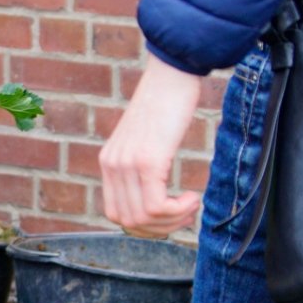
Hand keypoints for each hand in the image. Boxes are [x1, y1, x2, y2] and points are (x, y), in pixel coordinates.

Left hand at [98, 57, 205, 237]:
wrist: (172, 73)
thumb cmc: (167, 104)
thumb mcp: (146, 140)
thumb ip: (142, 166)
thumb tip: (156, 199)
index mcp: (109, 162)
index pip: (115, 214)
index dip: (145, 225)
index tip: (170, 214)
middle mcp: (112, 165)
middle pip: (128, 222)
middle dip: (161, 228)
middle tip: (185, 213)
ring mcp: (127, 164)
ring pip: (142, 219)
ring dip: (172, 221)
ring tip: (192, 204)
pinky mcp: (147, 161)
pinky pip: (155, 206)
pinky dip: (177, 211)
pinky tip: (193, 197)